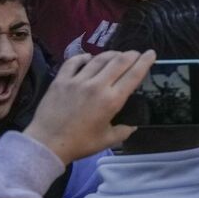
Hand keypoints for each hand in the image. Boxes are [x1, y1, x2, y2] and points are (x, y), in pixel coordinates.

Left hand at [24, 51, 154, 163]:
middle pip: (119, 61)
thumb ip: (123, 131)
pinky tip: (88, 57)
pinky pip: (74, 62)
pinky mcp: (61, 80)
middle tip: (136, 53)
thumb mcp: (106, 140)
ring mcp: (77, 81)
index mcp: (111, 100)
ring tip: (116, 55)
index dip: (145, 61)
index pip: (133, 75)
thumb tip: (132, 126)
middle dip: (131, 54)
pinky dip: (84, 57)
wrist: (46, 144)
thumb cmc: (79, 144)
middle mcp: (97, 86)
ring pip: (99, 59)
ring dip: (111, 54)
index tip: (151, 53)